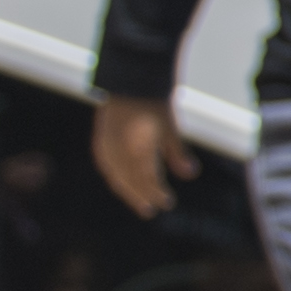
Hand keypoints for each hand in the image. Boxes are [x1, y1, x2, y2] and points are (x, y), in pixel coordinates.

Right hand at [89, 94, 193, 220]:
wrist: (129, 81)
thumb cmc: (154, 104)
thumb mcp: (170, 128)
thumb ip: (177, 153)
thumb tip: (190, 174)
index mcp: (139, 144)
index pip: (147, 177)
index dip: (156, 191)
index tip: (167, 202)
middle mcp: (120, 147)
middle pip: (130, 180)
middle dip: (141, 195)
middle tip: (152, 209)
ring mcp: (106, 144)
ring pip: (116, 176)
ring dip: (128, 191)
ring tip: (140, 203)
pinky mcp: (100, 141)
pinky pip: (108, 168)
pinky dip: (117, 179)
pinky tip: (125, 186)